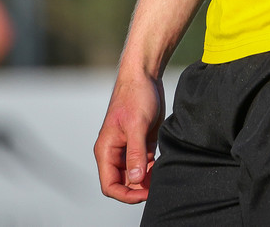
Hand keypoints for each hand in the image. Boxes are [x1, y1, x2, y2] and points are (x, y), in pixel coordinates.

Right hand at [94, 73, 164, 202]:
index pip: (110, 185)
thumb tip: (136, 180)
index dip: (125, 195)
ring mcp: (129, 148)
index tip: (144, 195)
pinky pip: (146, 164)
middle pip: (123, 183)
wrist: (145, 75)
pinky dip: (153, 169)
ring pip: (136, 175)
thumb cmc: (135, 95)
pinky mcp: (142, 142)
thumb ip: (136, 153)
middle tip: (158, 187)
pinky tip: (163, 166)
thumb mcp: (136, 125)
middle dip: (138, 189)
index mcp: (106, 150)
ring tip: (162, 177)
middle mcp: (115, 152)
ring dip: (147, 180)